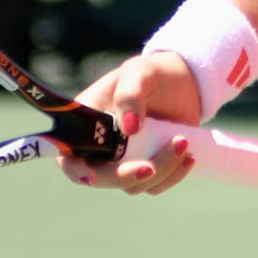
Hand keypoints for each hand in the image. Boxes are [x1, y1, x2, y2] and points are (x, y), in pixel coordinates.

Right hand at [57, 51, 203, 196]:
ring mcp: (124, 160)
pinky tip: (189, 157)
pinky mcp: (148, 167)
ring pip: (133, 184)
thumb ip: (130, 94)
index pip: (68, 154)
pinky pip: (155, 184)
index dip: (76, 169)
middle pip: (102, 177)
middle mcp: (101, 146)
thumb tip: (129, 129)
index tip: (93, 177)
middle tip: (151, 168)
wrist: (185, 82)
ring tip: (183, 142)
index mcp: (86, 123)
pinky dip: (172, 176)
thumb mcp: (140, 72)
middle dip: (126, 176)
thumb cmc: (154, 73)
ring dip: (159, 170)